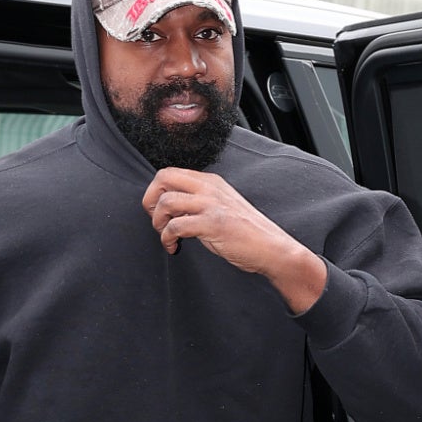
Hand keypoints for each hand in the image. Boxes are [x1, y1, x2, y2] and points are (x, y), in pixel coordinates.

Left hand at [142, 167, 326, 312]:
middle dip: (150, 200)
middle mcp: (209, 188)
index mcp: (211, 181)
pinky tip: (174, 247)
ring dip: (158, 222)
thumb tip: (170, 207)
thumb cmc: (246, 232)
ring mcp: (211, 204)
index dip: (156, 192)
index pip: (170, 172)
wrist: (271, 248)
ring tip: (166, 236)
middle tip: (156, 220)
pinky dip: (167, 239)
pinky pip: (175, 226)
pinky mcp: (212, 224)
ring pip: (166, 201)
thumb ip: (199, 202)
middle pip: (163, 177)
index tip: (159, 212)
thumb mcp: (221, 207)